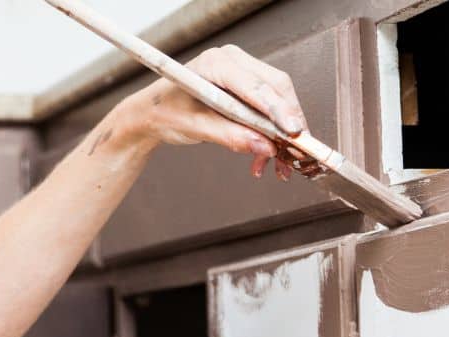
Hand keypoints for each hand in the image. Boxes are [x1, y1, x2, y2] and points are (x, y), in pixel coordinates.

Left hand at [119, 44, 309, 180]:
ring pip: (278, 98)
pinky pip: (269, 106)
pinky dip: (272, 132)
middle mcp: (234, 61)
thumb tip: (265, 147)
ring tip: (280, 164)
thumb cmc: (165, 112)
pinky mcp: (246, 86)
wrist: (152, 113)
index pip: (257, 86)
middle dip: (288, 122)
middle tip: (295, 152)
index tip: (294, 132)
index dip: (278, 110)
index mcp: (217, 63)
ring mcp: (242, 71)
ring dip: (282, 132)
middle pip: (276, 88)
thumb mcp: (195, 127)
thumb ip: (230, 136)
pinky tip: (265, 156)